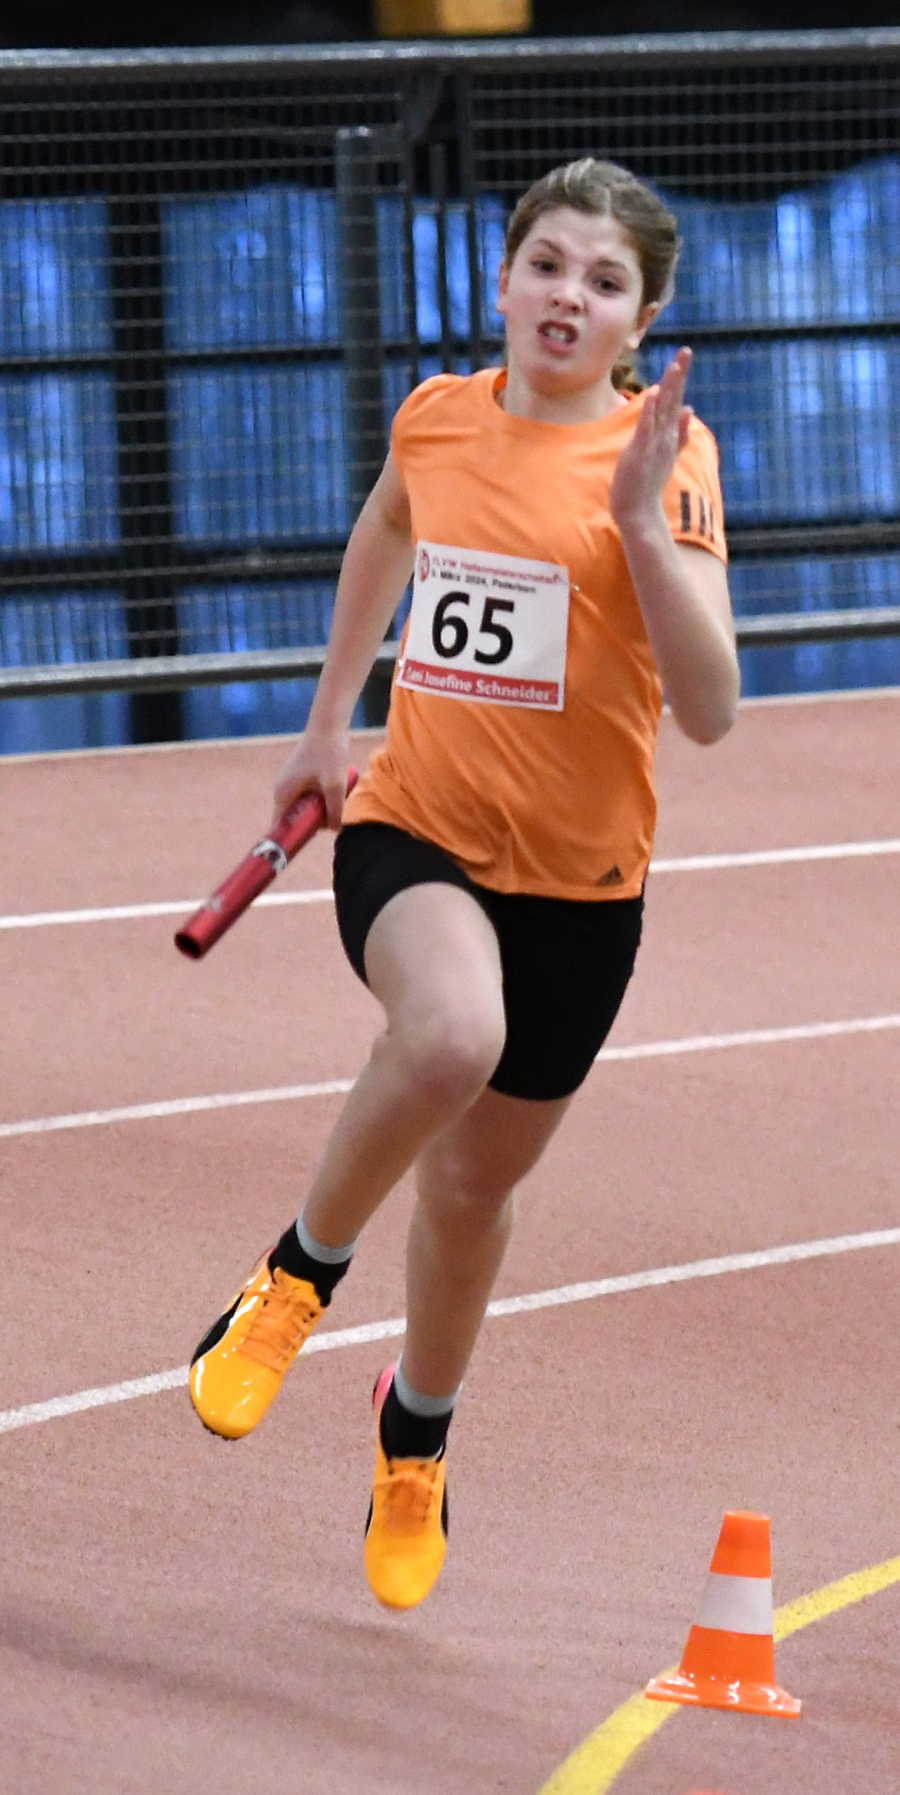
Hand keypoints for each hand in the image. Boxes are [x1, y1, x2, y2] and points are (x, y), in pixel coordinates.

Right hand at [271, 728, 350, 831]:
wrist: (329, 724)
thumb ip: (334, 811)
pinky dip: (321, 799)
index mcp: (283, 794)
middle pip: (294, 819)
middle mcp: (282, 790)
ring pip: (304, 808)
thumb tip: (335, 830)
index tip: (301, 849)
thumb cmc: (329, 753)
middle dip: (312, 823)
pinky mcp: (300, 777)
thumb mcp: (334, 786)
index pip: (279, 827)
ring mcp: (290, 783)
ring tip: (336, 801)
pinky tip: (335, 792)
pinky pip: (308, 797)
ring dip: (320, 810)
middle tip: (331, 820)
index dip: (289, 840)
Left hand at [609, 347, 693, 532]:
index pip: (677, 401)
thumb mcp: (667, 455)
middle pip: (674, 400)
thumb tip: (690, 409)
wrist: (640, 512)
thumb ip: (680, 432)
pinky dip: (652, 410)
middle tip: (686, 350)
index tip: (684, 355)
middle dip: (679, 375)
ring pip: (664, 410)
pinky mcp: (641, 452)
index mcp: (669, 435)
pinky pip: (647, 427)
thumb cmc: (648, 483)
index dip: (680, 378)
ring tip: (674, 364)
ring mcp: (655, 444)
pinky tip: (655, 392)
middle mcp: (665, 437)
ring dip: (670, 387)